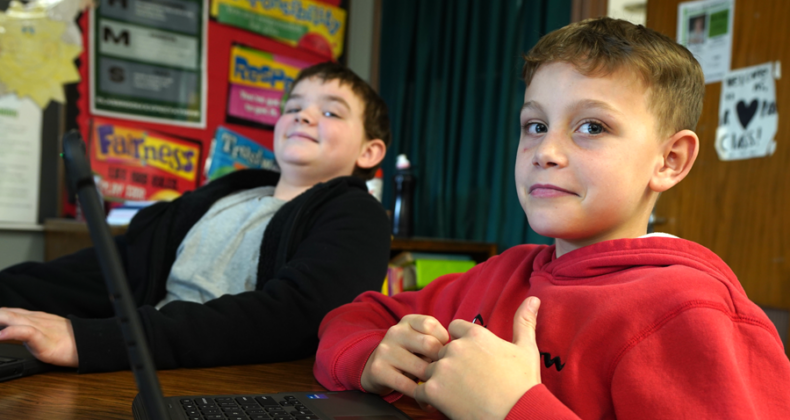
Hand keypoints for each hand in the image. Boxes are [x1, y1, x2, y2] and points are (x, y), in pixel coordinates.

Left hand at [0, 308, 78, 366]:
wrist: (88, 344)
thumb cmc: (70, 341)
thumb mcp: (46, 331)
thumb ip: (30, 330)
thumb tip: (15, 334)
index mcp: (34, 317)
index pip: (8, 312)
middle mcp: (34, 319)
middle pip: (6, 313)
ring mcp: (39, 327)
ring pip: (12, 318)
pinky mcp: (44, 339)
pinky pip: (25, 332)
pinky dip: (11, 332)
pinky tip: (1, 336)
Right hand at [361, 314, 448, 397]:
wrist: (376, 368)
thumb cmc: (408, 354)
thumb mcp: (419, 339)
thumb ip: (436, 339)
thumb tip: (458, 351)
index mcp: (408, 321)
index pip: (431, 325)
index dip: (443, 340)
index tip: (444, 352)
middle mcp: (395, 332)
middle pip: (429, 345)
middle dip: (441, 362)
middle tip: (443, 373)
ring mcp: (385, 350)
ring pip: (421, 367)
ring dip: (431, 380)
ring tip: (435, 385)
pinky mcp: (379, 370)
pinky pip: (407, 385)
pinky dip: (420, 394)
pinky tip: (425, 397)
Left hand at [414, 297, 541, 419]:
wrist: (518, 414)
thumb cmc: (523, 385)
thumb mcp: (526, 349)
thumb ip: (524, 321)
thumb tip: (534, 299)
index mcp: (475, 334)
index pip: (453, 329)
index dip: (460, 344)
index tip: (471, 360)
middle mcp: (455, 347)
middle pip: (441, 351)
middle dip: (450, 365)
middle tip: (467, 383)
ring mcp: (442, 368)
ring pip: (430, 370)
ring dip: (438, 381)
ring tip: (457, 395)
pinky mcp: (433, 390)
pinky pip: (420, 390)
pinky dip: (428, 399)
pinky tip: (445, 405)